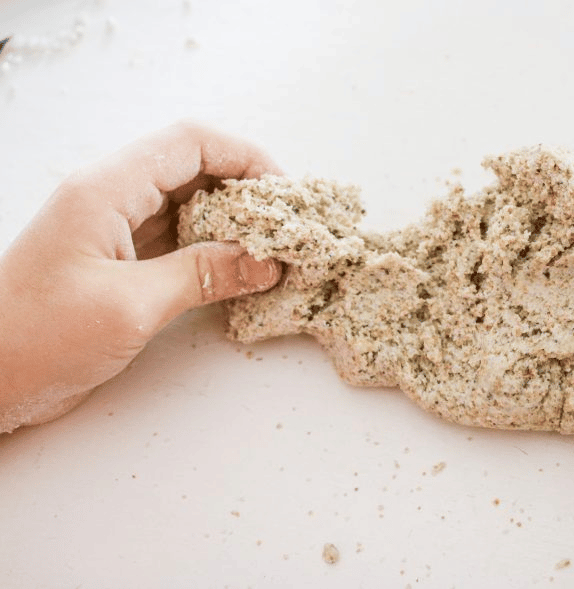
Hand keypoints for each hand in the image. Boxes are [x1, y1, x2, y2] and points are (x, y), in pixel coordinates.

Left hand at [0, 122, 283, 432]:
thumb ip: (203, 275)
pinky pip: (176, 240)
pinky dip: (211, 250)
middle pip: (193, 169)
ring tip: (273, 248)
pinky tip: (239, 270)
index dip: (246, 158)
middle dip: (246, 191)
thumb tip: (266, 261)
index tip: (286, 195)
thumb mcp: (130, 306)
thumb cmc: (37, 337)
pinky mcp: (117, 265)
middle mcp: (111, 200)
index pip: (191, 144)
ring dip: (232, 222)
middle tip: (288, 226)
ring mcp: (113, 231)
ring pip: (187, 205)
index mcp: (107, 190)